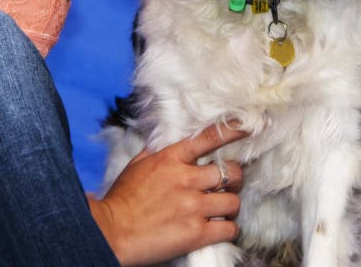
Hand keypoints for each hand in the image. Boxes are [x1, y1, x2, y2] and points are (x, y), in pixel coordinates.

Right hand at [88, 124, 245, 265]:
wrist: (112, 230)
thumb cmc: (122, 198)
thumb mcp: (137, 164)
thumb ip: (156, 152)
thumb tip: (166, 143)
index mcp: (170, 158)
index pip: (209, 139)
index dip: (232, 131)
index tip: (247, 127)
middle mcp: (186, 178)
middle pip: (231, 172)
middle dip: (235, 178)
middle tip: (230, 184)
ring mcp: (193, 205)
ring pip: (233, 201)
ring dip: (230, 206)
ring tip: (222, 209)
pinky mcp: (197, 233)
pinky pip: (229, 228)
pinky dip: (228, 229)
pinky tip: (220, 228)